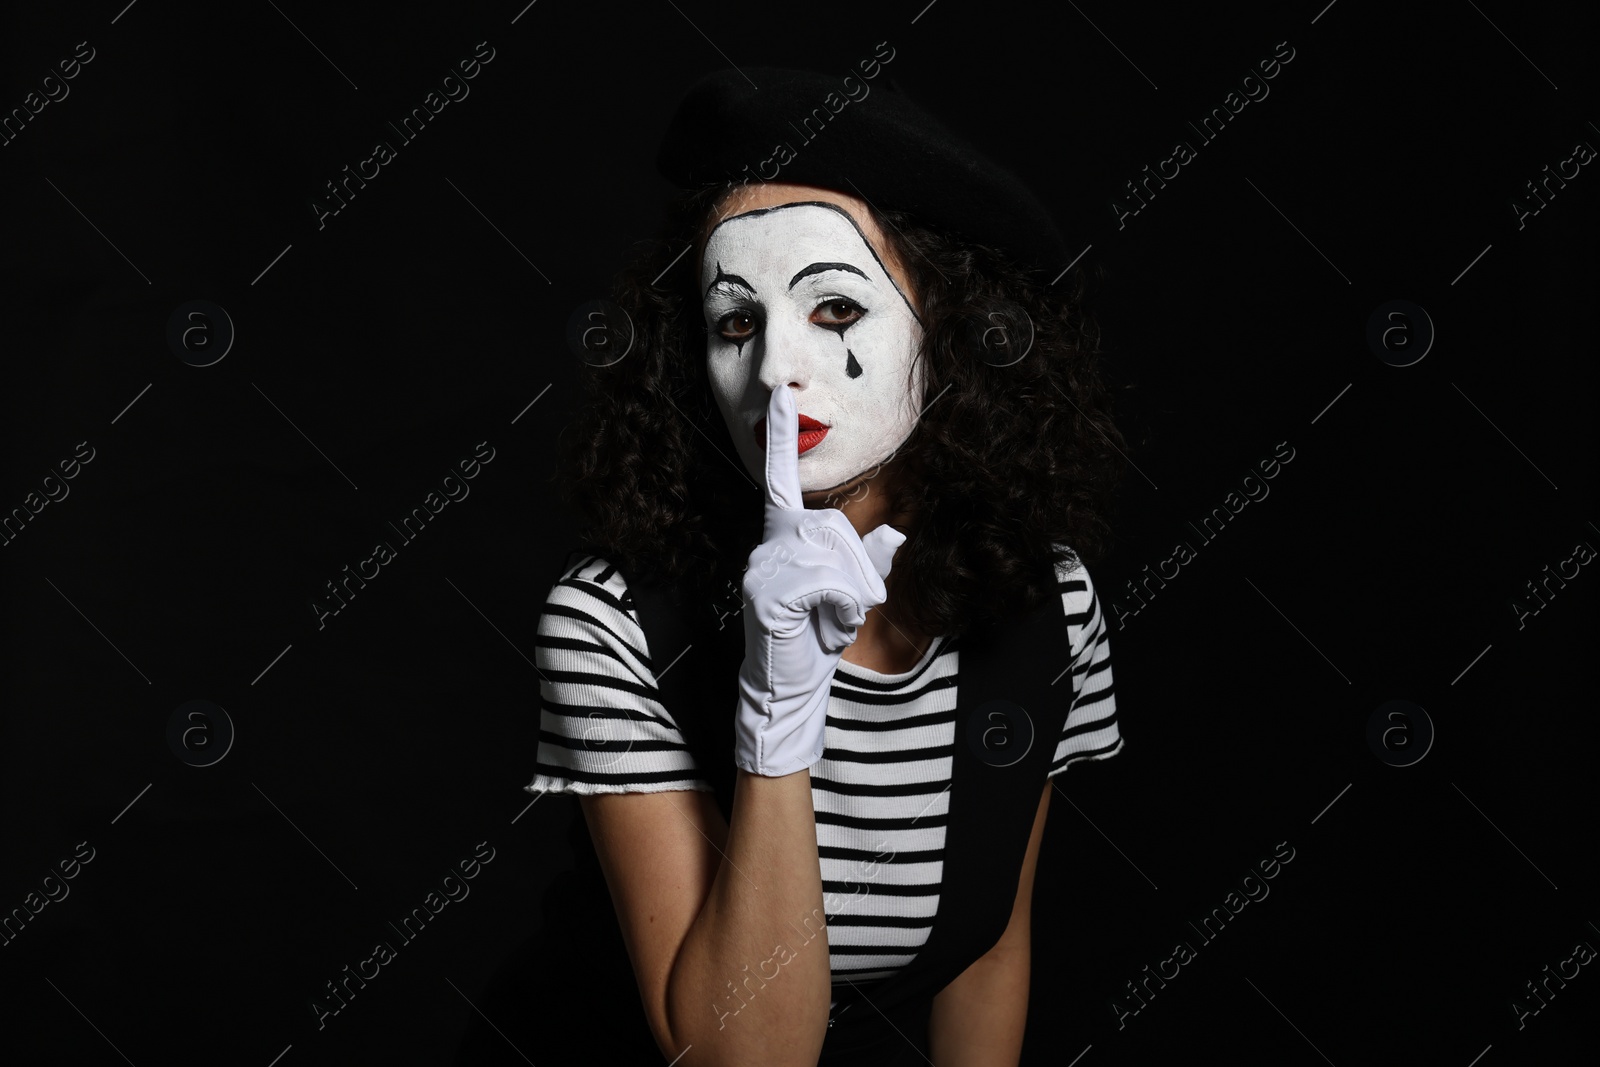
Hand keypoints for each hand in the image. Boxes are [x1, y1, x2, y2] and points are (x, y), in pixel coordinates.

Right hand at [732, 385, 906, 776]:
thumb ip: (869, 561)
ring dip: (852, 596)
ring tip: (832, 622)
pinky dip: (842, 610)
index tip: (783, 398)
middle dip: (857, 570)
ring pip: (834, 558)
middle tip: (847, 609)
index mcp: (782, 540)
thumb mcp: (848, 595)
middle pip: (835, 529)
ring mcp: (761, 571)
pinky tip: (826, 631)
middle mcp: (766, 548)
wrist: (788, 688)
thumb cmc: (813, 638)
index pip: (781, 482)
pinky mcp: (767, 597)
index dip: (784, 441)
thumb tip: (897, 531)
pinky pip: (826, 584)